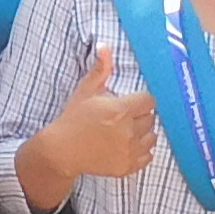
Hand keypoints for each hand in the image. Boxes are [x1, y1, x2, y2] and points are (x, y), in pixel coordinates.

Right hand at [39, 48, 159, 182]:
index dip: (141, 99)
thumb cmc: (73, 118)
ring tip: (127, 130)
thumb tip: (105, 46)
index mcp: (120, 110)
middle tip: (125, 116)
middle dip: (140, 115)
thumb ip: (100, 69)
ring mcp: (129, 151)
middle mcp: (128, 131)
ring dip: (143, 132)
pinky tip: (128, 145)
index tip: (132, 101)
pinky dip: (142, 150)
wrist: (62, 150)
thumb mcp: (85, 91)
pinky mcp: (127, 167)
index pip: (149, 100)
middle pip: (151, 118)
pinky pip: (148, 156)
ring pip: (152, 137)